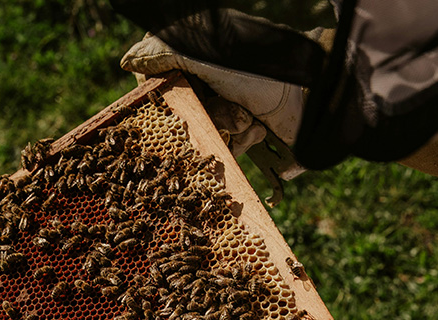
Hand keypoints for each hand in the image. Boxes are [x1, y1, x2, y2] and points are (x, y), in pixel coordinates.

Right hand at [121, 34, 304, 157]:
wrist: (311, 99)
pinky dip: (239, 142)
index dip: (161, 93)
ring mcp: (229, 108)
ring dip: (224, 128)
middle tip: (221, 109)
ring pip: (202, 132)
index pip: (162, 79)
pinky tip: (256, 129)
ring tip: (247, 118)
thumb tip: (126, 63)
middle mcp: (212, 82)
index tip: (164, 99)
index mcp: (200, 57)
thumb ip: (164, 53)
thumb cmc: (259, 69)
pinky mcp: (245, 133)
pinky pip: (224, 148)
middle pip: (181, 111)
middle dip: (198, 117)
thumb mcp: (206, 54)